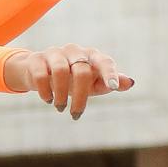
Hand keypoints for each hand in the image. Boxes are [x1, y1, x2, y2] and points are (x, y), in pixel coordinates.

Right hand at [1, 44, 133, 117]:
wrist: (40, 73)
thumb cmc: (74, 79)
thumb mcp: (93, 83)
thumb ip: (110, 82)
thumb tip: (130, 83)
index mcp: (92, 56)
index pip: (104, 62)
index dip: (110, 73)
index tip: (113, 87)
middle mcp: (74, 51)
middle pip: (82, 71)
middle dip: (80, 96)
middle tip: (75, 115)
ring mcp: (55, 53)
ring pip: (60, 70)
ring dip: (61, 94)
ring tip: (60, 108)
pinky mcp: (37, 59)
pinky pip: (41, 74)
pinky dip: (45, 90)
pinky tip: (48, 100)